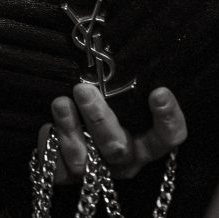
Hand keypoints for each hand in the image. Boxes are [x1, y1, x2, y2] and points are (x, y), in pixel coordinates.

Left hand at [49, 80, 187, 185]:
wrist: (79, 125)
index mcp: (148, 143)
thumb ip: (131, 81)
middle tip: (83, 89)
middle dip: (99, 119)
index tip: (159, 92)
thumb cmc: (111, 102)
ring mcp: (97, 172)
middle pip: (117, 149)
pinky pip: (57, 170)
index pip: (170, 137)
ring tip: (60, 103)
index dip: (169, 119)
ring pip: (83, 160)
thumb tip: (130, 41)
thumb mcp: (126, 94)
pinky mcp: (69, 176)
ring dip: (69, 130)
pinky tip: (48, 127)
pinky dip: (51, 148)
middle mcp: (126, 160)